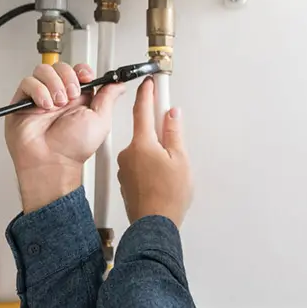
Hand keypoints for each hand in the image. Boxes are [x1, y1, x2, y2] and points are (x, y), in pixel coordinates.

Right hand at [5, 62, 125, 212]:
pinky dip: (38, 90)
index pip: (78, 71)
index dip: (82, 70)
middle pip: (61, 66)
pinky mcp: (24, 101)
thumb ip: (108, 98)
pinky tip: (45, 105)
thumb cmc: (74, 148)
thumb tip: (118, 84)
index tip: (86, 77)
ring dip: (54, 84)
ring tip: (58, 103)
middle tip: (71, 95)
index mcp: (78, 99)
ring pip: (44, 71)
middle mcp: (59, 96)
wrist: (52, 161)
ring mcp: (41, 97)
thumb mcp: (101, 120)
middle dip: (68, 77)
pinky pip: (28, 82)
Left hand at [117, 78, 191, 227]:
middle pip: (145, 133)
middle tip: (174, 147)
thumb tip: (171, 115)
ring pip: (143, 151)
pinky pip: (139, 166)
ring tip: (170, 172)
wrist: (154, 225)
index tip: (149, 82)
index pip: (142, 110)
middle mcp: (128, 153)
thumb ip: (174, 133)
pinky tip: (161, 180)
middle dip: (160, 135)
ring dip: (156, 154)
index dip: (147, 93)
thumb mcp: (180, 159)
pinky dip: (150, 167)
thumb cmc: (168, 196)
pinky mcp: (126, 181)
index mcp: (142, 144)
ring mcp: (125, 168)